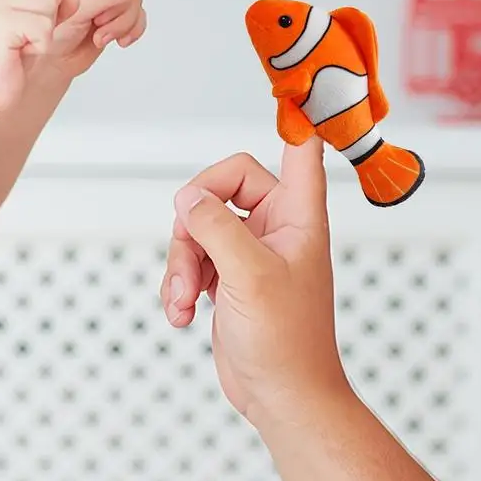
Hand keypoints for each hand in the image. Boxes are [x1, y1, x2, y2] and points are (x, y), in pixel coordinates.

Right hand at [0, 0, 61, 116]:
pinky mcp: (0, 24)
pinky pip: (43, 27)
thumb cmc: (5, 69)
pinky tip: (19, 54)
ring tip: (21, 47)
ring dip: (45, 33)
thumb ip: (53, 9)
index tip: (37, 21)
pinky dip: (40, 46)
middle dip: (50, 14)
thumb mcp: (33, 31)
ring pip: (50, 5)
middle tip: (27, 38)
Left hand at [28, 0, 145, 80]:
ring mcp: (109, 7)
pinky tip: (120, 41)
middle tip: (99, 25)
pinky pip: (138, 21)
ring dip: (124, 25)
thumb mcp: (78, 9)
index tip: (101, 11)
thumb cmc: (53, 33)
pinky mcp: (115, 24)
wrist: (51, 63)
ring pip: (137, 6)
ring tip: (101, 37)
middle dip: (120, 13)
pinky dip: (133, 32)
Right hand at [160, 139, 348, 429]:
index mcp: (297, 215)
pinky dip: (179, 282)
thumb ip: (216, 226)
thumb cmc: (287, 342)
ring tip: (182, 298)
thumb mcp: (249, 275)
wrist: (280, 396)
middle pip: (223, 183)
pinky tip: (182, 312)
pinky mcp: (226, 275)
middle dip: (195, 219)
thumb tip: (188, 196)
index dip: (299, 116)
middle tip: (190, 247)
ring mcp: (248, 250)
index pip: (302, 150)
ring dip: (181, 261)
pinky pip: (191, 257)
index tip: (293, 84)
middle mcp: (274, 226)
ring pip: (199, 225)